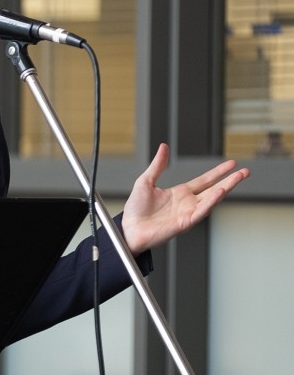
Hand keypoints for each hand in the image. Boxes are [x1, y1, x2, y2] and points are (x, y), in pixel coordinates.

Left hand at [121, 143, 249, 254]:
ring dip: (225, 188)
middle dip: (230, 180)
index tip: (231, 164)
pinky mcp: (185, 222)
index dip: (218, 172)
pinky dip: (211, 201)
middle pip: (214, 188)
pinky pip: (201, 211)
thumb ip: (158, 165)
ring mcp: (188, 212)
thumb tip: (163, 147)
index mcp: (180, 193)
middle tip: (245, 171)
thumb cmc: (136, 208)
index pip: (204, 180)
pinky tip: (219, 191)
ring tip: (237, 177)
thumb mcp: (146, 181)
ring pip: (212, 199)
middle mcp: (188, 202)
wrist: (130, 227)